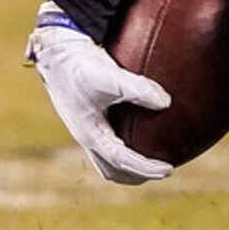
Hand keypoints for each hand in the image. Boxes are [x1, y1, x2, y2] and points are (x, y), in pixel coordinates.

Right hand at [27, 4, 172, 184]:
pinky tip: (141, 129)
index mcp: (91, 134)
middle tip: (163, 170)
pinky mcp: (88, 118)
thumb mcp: (112, 78)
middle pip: (113, 170)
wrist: (59, 54)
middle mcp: (87, 136)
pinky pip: (109, 140)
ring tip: (154, 157)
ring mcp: (86, 129)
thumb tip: (167, 102)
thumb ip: (140, 89)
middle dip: (137, 175)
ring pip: (108, 159)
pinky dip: (125, 145)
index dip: (146, 168)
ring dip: (129, 164)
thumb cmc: (84, 66)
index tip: (169, 170)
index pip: (122, 161)